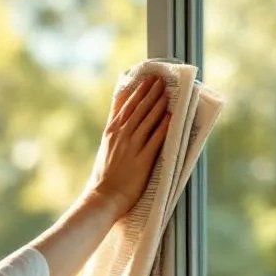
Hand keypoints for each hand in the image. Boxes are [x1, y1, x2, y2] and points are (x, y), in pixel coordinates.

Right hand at [84, 75, 170, 215]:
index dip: (137, 91)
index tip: (146, 79)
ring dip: (158, 105)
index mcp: (111, 132)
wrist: (104, 196)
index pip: (125, 106)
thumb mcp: (105, 146)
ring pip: (147, 120)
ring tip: (167, 93)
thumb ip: (113, 128)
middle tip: (160, 80)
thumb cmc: (105, 174)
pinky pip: (156, 139)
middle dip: (150, 93)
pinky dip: (163, 127)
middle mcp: (121, 136)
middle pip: (138, 109)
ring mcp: (132, 147)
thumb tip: (118, 113)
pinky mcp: (143, 159)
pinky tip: (170, 117)